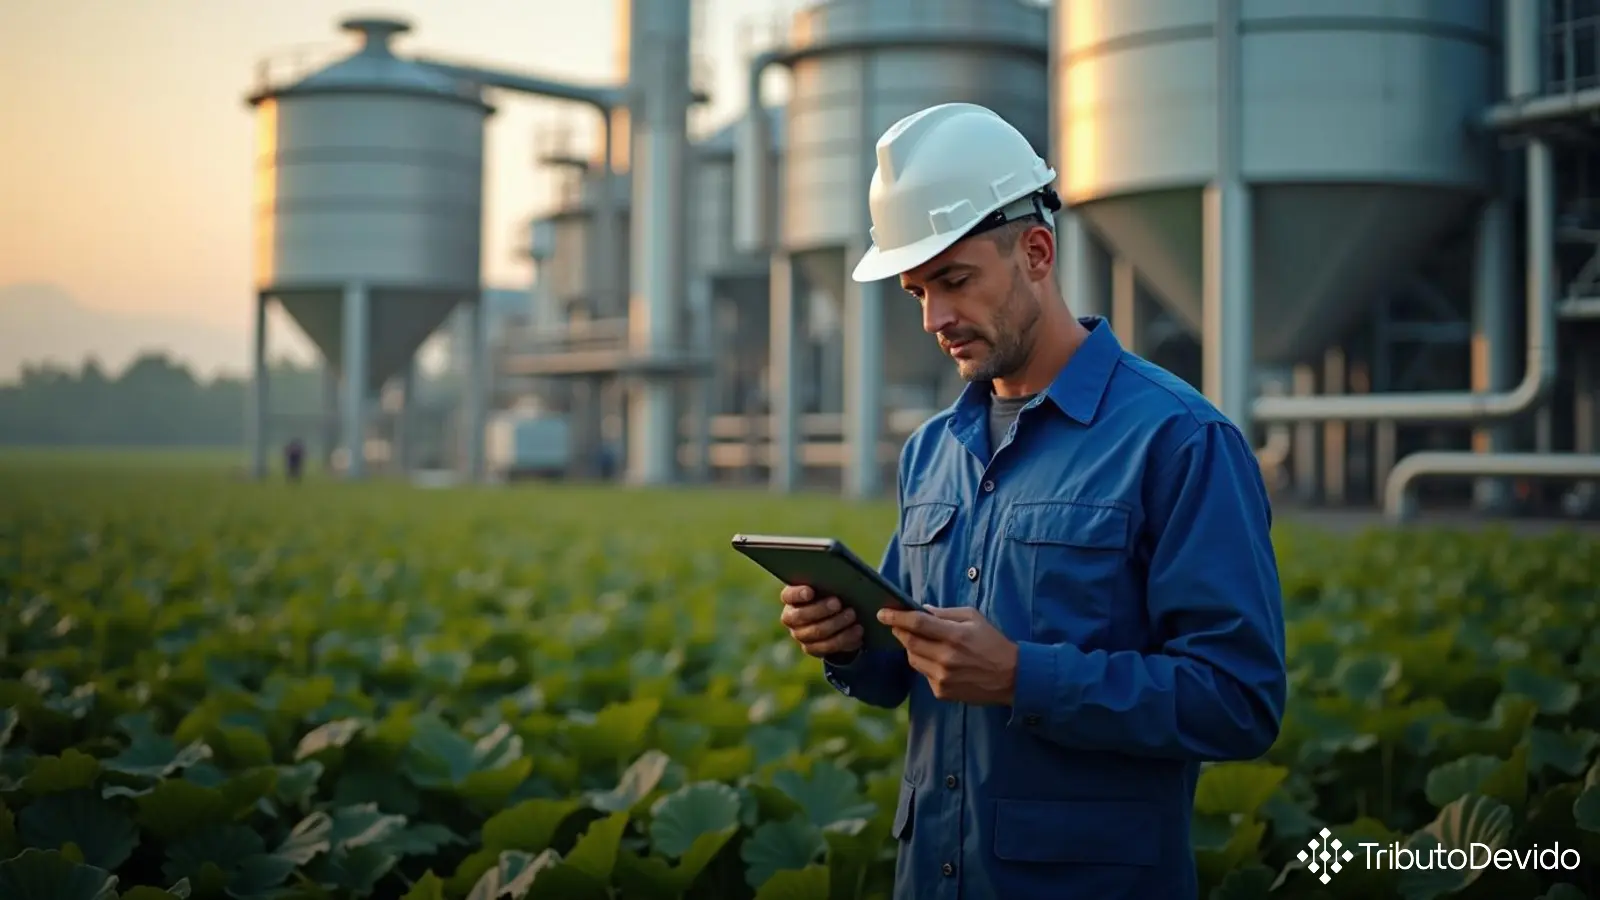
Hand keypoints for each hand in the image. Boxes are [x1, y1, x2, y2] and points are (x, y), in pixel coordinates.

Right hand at [779, 585, 862, 657]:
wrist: (839, 615)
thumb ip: (831, 582)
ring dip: (836, 624)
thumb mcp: (830, 585)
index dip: (797, 594)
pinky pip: (827, 647)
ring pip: (816, 632)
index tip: (811, 591)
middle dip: (821, 609)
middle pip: (800, 616)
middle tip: (838, 603)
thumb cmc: (833, 593)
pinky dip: (844, 638)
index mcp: (792, 598)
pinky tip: (857, 630)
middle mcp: (792, 617)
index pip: (788, 595)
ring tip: (852, 615)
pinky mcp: (813, 648)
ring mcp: (800, 635)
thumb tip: (844, 579)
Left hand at [878, 606, 1017, 704]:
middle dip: (899, 631)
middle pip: (909, 642)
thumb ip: (945, 613)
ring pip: (912, 659)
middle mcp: (946, 658)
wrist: (1011, 677)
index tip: (882, 612)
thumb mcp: (973, 618)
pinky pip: (923, 674)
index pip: (917, 624)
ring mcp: (943, 678)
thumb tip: (921, 609)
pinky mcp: (942, 692)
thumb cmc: (992, 643)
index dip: (896, 617)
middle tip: (896, 624)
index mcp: (955, 636)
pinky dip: (924, 664)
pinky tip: (938, 660)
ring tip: (923, 641)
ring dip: (911, 647)